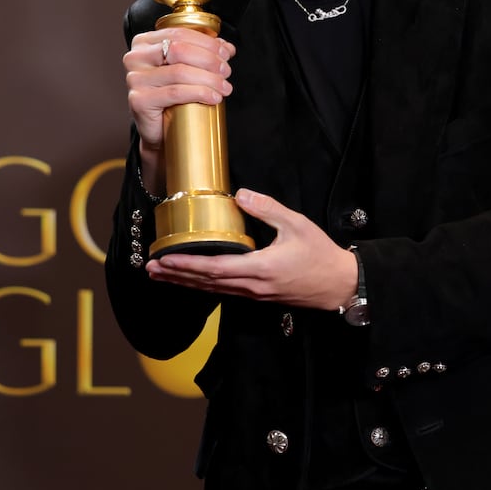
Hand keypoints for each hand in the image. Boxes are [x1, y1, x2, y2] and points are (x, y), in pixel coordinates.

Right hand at [124, 29, 234, 191]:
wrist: (160, 131)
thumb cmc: (172, 98)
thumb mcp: (188, 70)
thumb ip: (204, 54)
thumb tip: (227, 48)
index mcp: (144, 43)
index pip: (179, 33)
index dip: (207, 42)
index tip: (226, 54)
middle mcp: (135, 58)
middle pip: (180, 50)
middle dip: (209, 60)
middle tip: (226, 71)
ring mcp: (135, 79)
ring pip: (180, 72)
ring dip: (209, 79)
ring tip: (225, 87)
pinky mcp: (139, 100)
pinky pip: (175, 92)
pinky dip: (200, 93)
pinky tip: (214, 98)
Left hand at [146, 190, 358, 311]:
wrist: (339, 284)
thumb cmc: (321, 255)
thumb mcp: (298, 225)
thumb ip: (268, 208)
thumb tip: (240, 194)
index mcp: (260, 268)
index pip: (214, 268)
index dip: (186, 265)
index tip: (164, 259)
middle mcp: (252, 286)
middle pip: (206, 283)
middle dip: (176, 276)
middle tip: (150, 268)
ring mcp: (254, 294)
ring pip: (212, 290)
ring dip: (185, 283)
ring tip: (161, 276)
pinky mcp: (258, 295)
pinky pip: (224, 291)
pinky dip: (203, 285)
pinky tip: (192, 281)